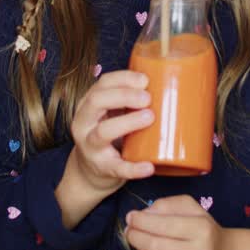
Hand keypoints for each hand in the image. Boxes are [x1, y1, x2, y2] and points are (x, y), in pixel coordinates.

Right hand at [63, 70, 154, 195]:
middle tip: (148, 98)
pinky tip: (149, 167)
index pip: (102, 84)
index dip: (123, 78)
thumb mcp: (111, 113)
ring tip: (149, 117)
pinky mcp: (102, 168)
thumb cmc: (108, 133)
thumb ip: (128, 100)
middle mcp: (84, 123)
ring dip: (127, 122)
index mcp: (88, 105)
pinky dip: (134, 168)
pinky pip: (117, 168)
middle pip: (96, 101)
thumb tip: (165, 84)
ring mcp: (90, 147)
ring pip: (102, 132)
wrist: (91, 171)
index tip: (144, 80)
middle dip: (123, 96)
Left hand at [126, 195, 225, 249]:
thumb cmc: (201, 231)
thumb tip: (140, 216)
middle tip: (130, 232)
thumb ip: (166, 205)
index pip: (162, 225)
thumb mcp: (191, 209)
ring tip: (141, 249)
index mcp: (202, 230)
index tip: (131, 217)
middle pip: (153, 246)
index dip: (140, 221)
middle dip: (134, 236)